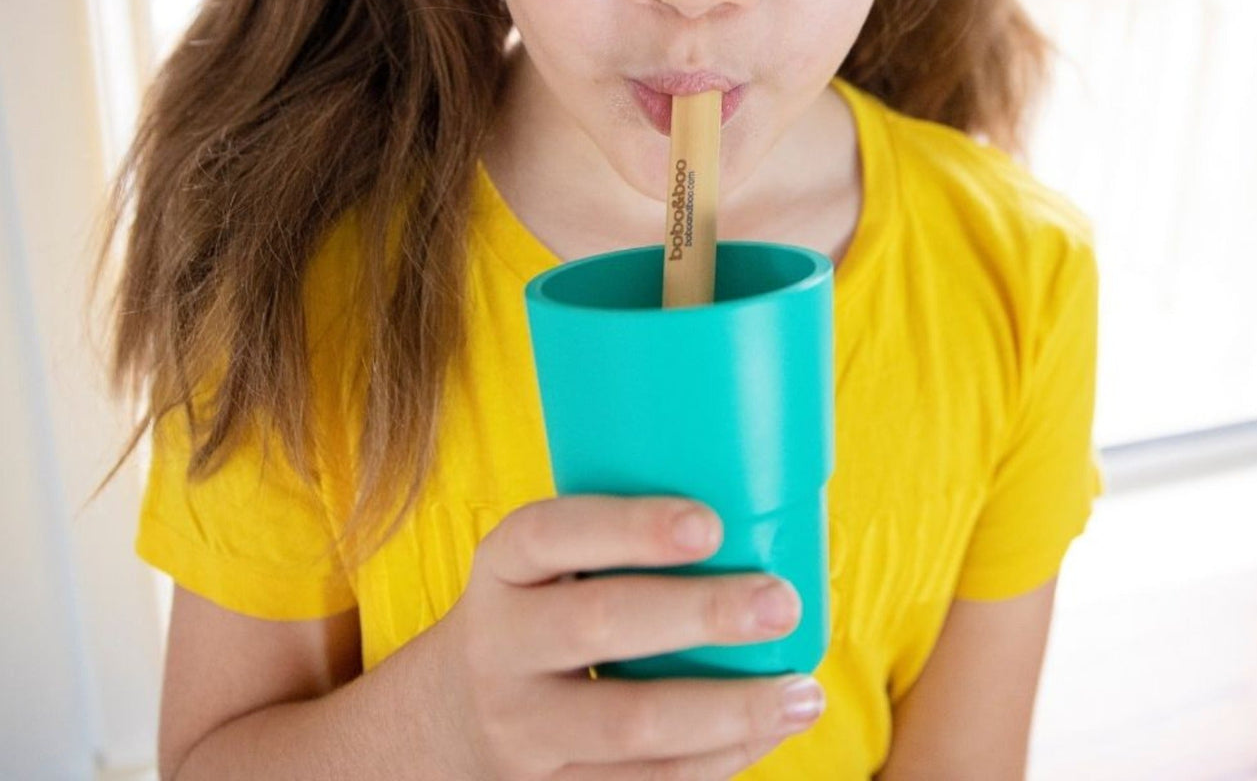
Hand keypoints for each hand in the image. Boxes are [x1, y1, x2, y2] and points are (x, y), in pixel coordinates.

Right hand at [426, 492, 826, 779]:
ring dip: (729, 708)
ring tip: (803, 690)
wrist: (453, 718)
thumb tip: (753, 501)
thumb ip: (612, 537)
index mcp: (503, 566)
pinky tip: (770, 729)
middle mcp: (501, 645)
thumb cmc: (537, 611)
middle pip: (599, 625)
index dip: (630, 527)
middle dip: (700, 613)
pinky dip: (718, 759)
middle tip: (780, 600)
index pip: (552, 533)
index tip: (710, 524)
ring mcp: (524, 729)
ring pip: (631, 724)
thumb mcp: (542, 564)